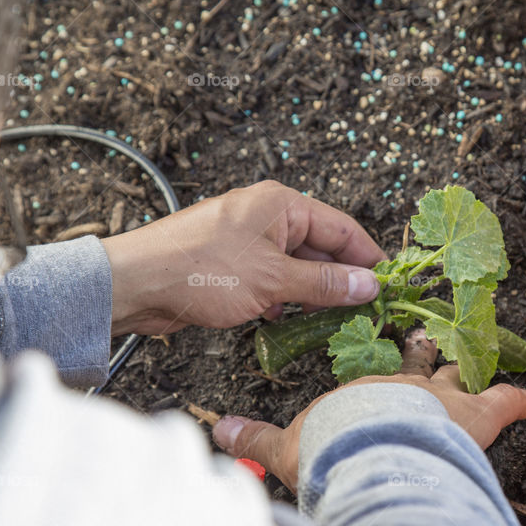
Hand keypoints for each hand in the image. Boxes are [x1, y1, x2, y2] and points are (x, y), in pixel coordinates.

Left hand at [101, 180, 386, 335]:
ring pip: (296, 267)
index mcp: (281, 205)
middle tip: (364, 311)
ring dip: (311, 293)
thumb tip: (368, 285)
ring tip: (330, 321)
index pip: (342, 227)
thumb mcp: (273, 278)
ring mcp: (248, 242)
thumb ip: (324, 282)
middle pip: (321, 248)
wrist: (136, 285)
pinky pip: (272, 280)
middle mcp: (267, 217)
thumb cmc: (201, 269)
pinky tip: (283, 319)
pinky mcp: (232, 266)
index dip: (368, 257)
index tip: (389, 285)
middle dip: (340, 279)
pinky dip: (282, 298)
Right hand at [212, 330, 525, 491]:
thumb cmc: (329, 445)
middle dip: (422, 352)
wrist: (364, 447)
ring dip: (470, 369)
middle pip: (419, 365)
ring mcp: (444, 398)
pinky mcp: (477, 414)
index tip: (385, 357)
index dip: (382, 373)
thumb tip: (218, 432)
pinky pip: (509, 403)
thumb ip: (256, 440)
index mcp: (366, 395)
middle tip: (424, 337)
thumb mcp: (287, 446)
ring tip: (484, 359)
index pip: (378, 380)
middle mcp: (406, 389)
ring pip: (463, 376)